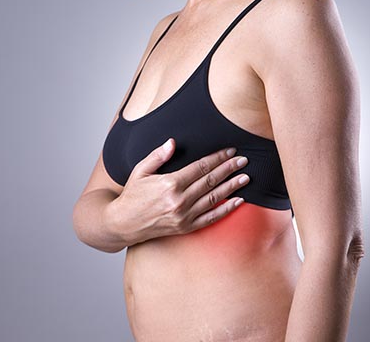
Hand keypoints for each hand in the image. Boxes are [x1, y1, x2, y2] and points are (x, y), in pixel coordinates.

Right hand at [117, 138, 249, 239]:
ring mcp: (184, 215)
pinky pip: (211, 218)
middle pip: (211, 181)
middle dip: (230, 169)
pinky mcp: (186, 227)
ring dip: (232, 187)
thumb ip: (158, 156)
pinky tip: (238, 201)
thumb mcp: (140, 171)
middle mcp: (180, 200)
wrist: (124, 224)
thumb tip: (172, 142)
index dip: (218, 158)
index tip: (231, 151)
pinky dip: (226, 209)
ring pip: (214, 198)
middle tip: (244, 161)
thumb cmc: (132, 195)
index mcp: (170, 183)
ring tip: (246, 178)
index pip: (201, 167)